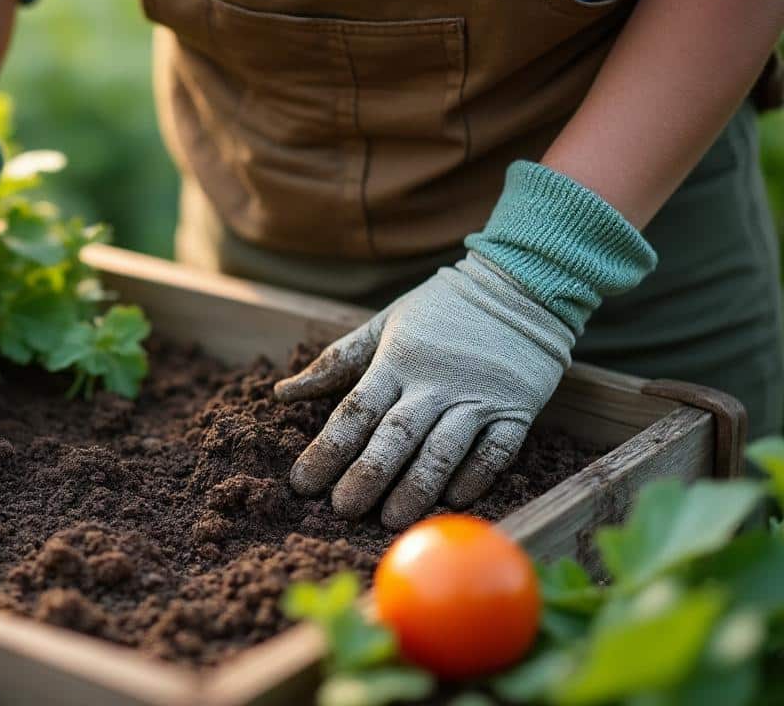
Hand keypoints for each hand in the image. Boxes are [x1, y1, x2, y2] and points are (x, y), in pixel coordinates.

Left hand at [275, 253, 575, 529]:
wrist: (521, 285)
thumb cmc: (442, 309)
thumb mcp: (384, 324)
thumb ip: (336, 361)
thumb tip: (283, 392)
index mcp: (396, 362)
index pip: (355, 412)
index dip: (328, 449)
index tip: (303, 483)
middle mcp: (434, 383)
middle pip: (395, 436)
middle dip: (367, 475)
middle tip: (343, 510)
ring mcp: (477, 397)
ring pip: (442, 449)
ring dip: (417, 487)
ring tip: (391, 519)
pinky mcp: (516, 409)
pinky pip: (495, 450)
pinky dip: (476, 475)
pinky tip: (454, 500)